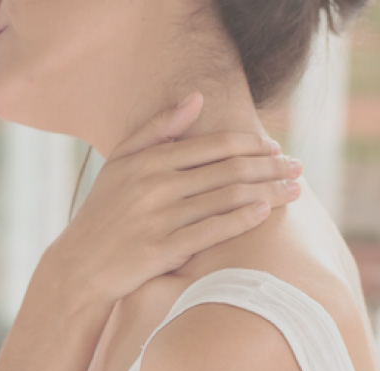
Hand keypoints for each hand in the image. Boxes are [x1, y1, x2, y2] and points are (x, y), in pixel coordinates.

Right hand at [49, 91, 301, 305]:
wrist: (80, 264)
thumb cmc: (103, 212)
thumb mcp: (120, 162)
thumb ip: (157, 128)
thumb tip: (196, 97)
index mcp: (149, 160)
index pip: (214, 145)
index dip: (252, 144)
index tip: (276, 148)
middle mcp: (156, 185)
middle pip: (229, 170)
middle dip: (271, 167)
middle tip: (298, 167)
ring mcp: (160, 218)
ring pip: (228, 198)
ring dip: (269, 191)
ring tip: (295, 190)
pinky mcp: (163, 250)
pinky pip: (213, 230)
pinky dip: (243, 219)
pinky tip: (266, 212)